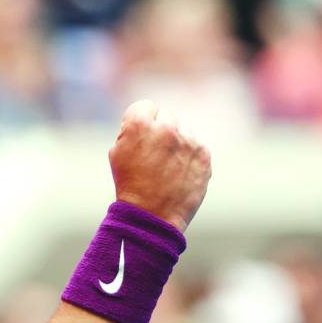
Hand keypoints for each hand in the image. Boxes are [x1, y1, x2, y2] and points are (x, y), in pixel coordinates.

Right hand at [108, 100, 210, 231]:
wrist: (151, 216)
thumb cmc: (130, 184)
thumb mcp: (117, 151)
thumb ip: (132, 129)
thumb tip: (149, 120)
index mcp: (139, 123)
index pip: (146, 106)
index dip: (142, 123)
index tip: (141, 139)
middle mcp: (166, 127)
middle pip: (167, 116)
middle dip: (161, 130)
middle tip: (154, 154)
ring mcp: (188, 140)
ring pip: (184, 131)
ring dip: (177, 143)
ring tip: (167, 167)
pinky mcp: (204, 154)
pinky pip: (196, 146)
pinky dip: (190, 156)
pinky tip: (179, 172)